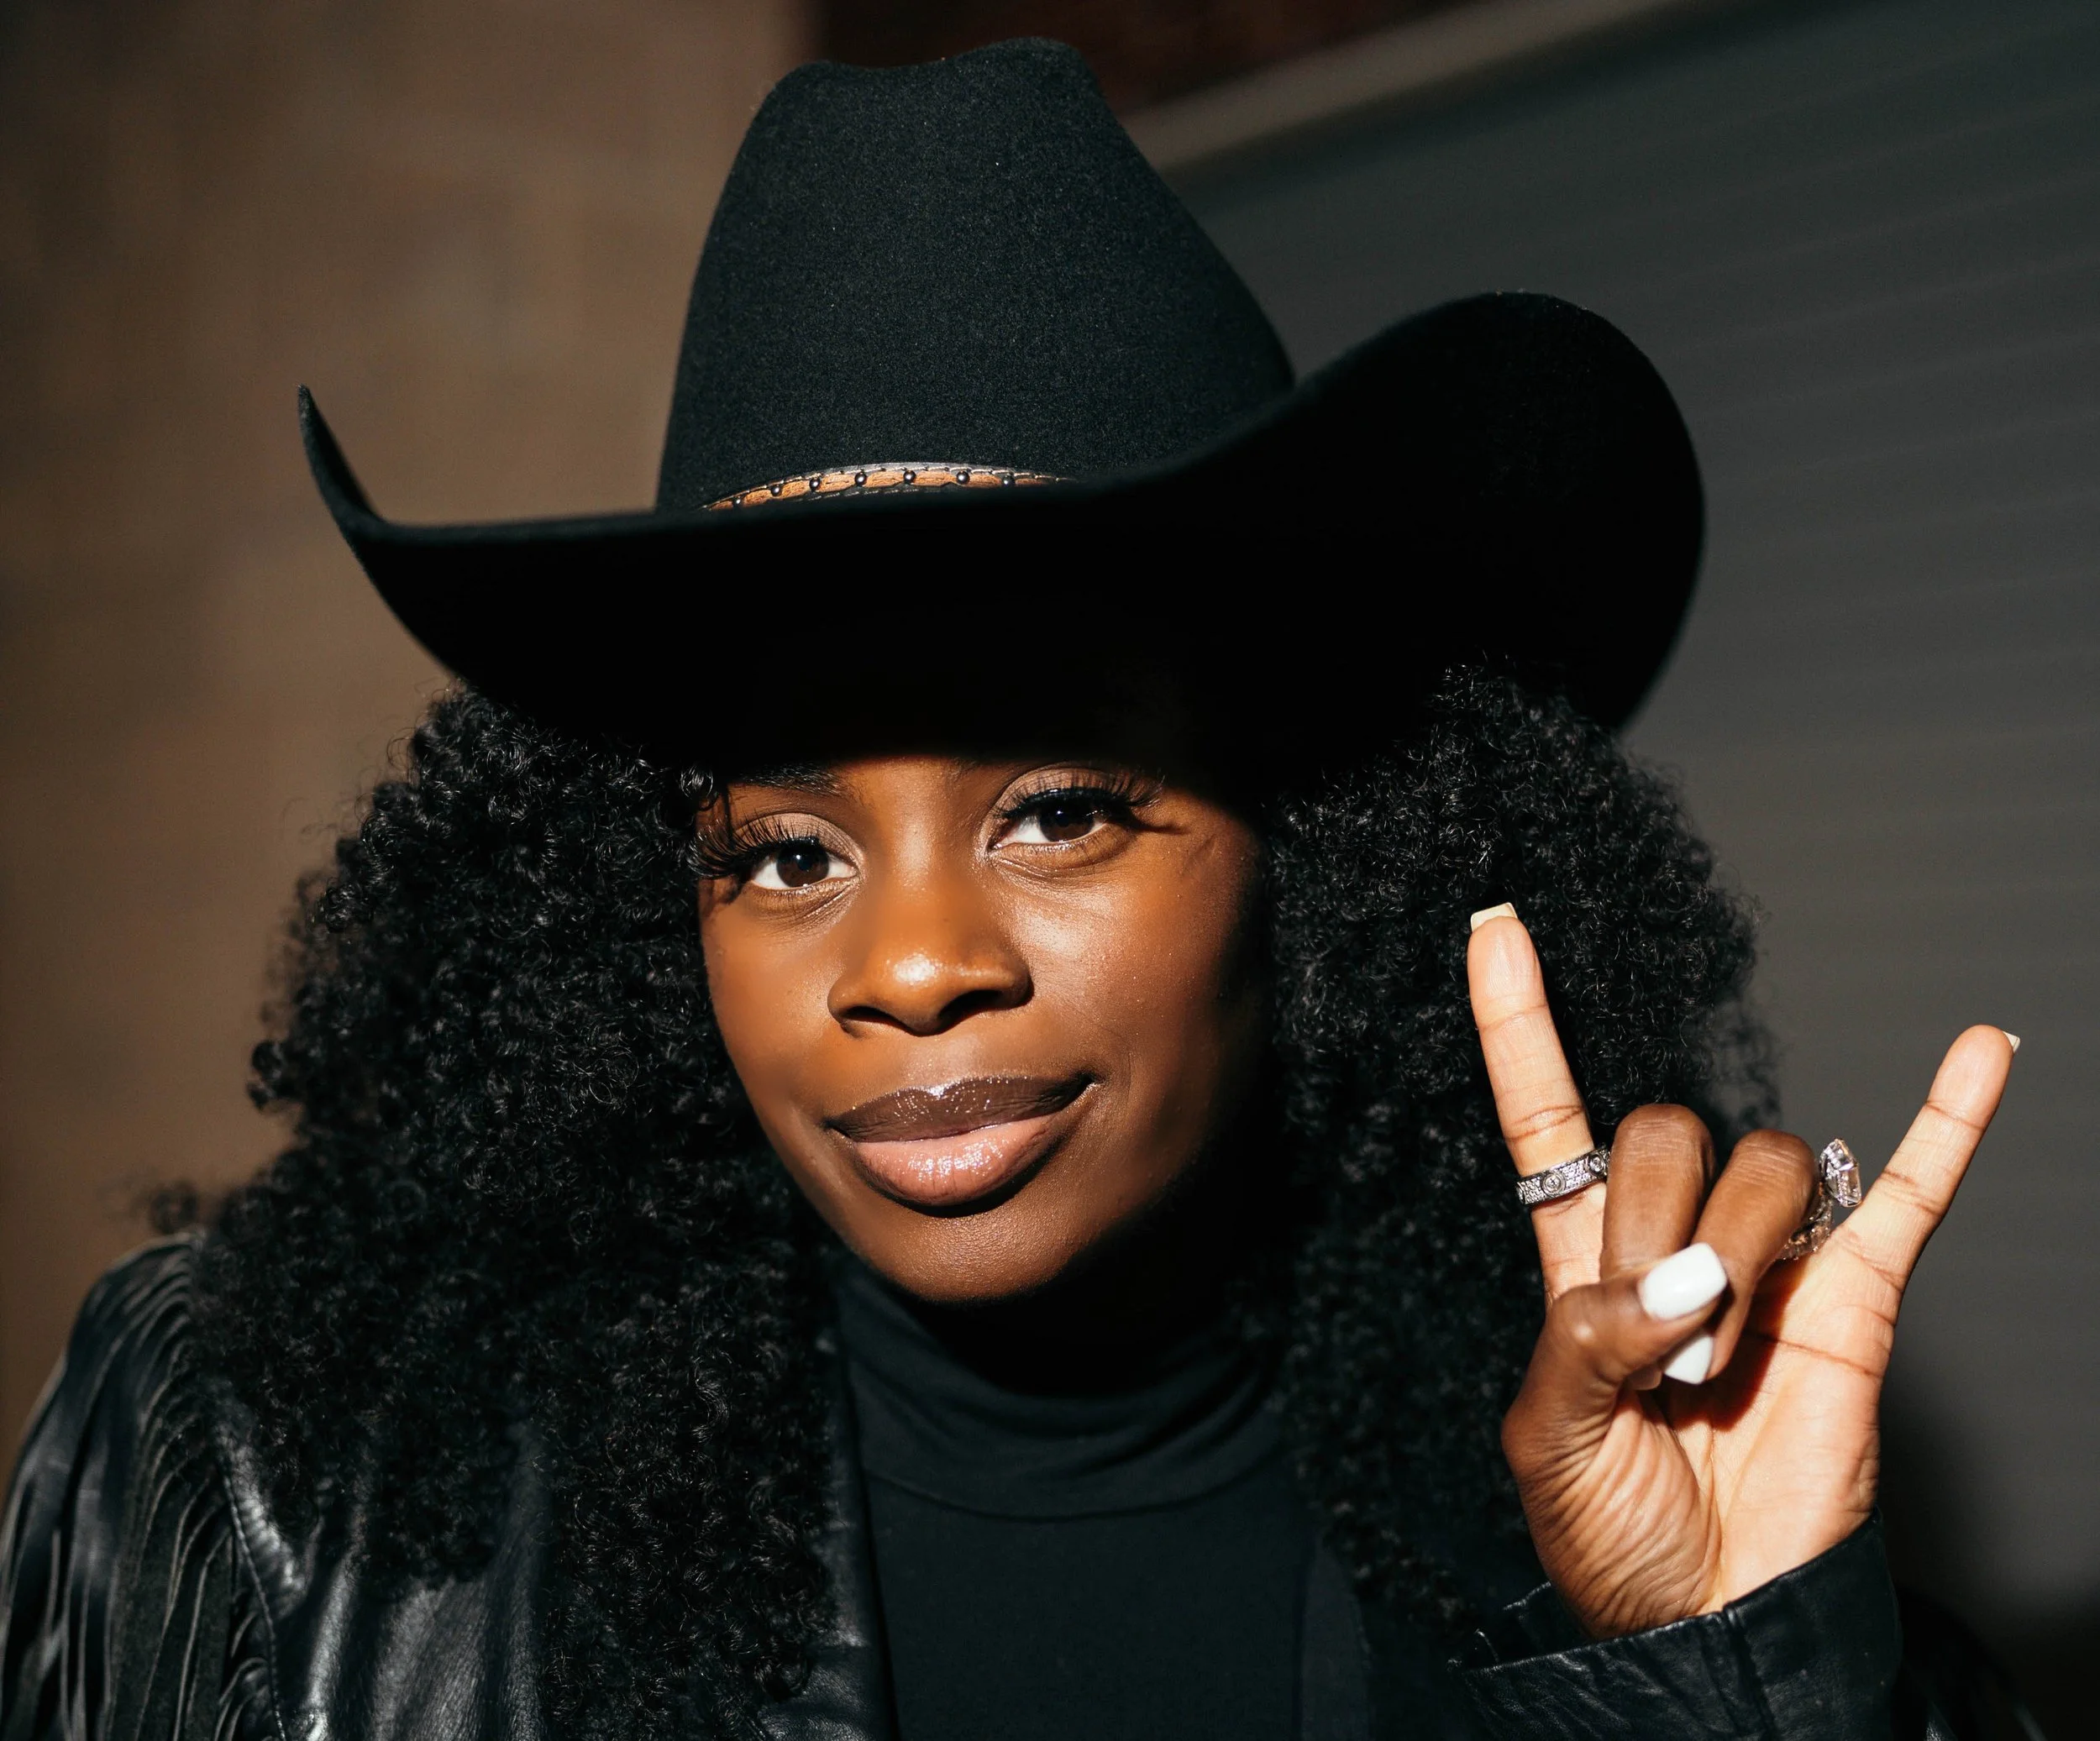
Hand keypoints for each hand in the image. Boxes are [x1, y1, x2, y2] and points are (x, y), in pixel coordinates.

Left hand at [1468, 907, 2015, 1638]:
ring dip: (1739, 1268)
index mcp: (1584, 1256)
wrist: (1712, 1621)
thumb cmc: (1616, 1533)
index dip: (1518, 1023)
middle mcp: (1677, 1236)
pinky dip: (1948, 1122)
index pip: (1547, 1112)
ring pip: (1761, 1165)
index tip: (1495, 929)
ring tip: (1720, 1367)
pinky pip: (1907, 1191)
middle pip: (1665, 1132)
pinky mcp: (1859, 1299)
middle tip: (1660, 1349)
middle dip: (1656, 1232)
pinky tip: (1981, 1053)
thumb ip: (1583, 1343)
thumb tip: (1679, 1280)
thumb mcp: (1548, 1441)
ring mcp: (1773, 1259)